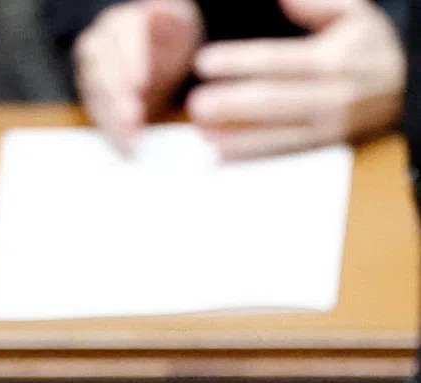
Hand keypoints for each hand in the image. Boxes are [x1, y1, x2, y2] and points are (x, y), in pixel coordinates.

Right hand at [73, 0, 204, 152]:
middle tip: (133, 119)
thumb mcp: (179, 25)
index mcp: (125, 19)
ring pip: (94, 93)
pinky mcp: (91, 96)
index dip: (130, 58)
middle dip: (117, 96)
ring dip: (111, 118)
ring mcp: (91, 69)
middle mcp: (101, 40)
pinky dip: (110, 131)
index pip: (123, 33)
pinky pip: (96, 114)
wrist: (156, 52)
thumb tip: (160, 20)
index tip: (141, 84)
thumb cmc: (171, 36)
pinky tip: (124, 146)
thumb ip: (172, 24)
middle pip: (101, 67)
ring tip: (130, 140)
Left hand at [187, 0, 404, 158]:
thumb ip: (316, 5)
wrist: (408, 86)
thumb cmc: (369, 47)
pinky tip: (220, 153)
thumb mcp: (354, 14)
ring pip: (273, 134)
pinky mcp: (323, 147)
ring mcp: (326, 127)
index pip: (277, 60)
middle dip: (230, 104)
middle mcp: (330, 97)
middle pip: (271, 102)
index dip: (238, 61)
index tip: (204, 62)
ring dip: (232, 136)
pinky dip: (248, 156)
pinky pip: (281, 154)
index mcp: (333, 60)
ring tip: (200, 131)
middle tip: (195, 103)